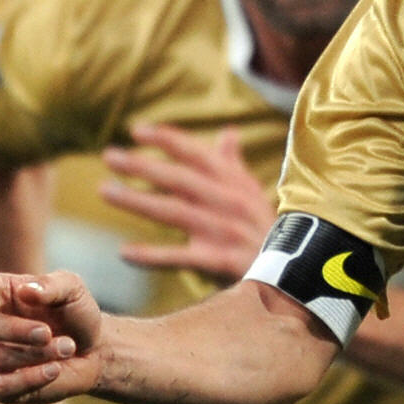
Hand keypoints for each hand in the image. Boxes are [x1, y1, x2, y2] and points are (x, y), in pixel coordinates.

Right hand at [0, 266, 105, 402]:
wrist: (93, 350)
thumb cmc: (76, 313)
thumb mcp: (72, 290)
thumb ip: (52, 287)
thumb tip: (27, 291)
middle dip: (15, 330)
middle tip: (47, 332)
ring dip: (34, 354)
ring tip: (66, 348)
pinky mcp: (0, 387)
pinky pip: (1, 388)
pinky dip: (28, 379)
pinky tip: (54, 370)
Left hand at [101, 123, 274, 282]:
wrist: (297, 273)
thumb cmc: (264, 229)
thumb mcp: (253, 193)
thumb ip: (234, 164)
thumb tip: (228, 132)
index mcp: (235, 182)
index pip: (197, 153)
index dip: (167, 139)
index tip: (135, 130)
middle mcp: (230, 201)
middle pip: (180, 179)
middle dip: (143, 166)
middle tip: (109, 156)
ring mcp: (226, 231)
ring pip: (175, 212)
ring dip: (138, 201)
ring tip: (106, 192)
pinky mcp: (223, 261)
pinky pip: (182, 257)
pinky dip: (153, 255)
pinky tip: (125, 252)